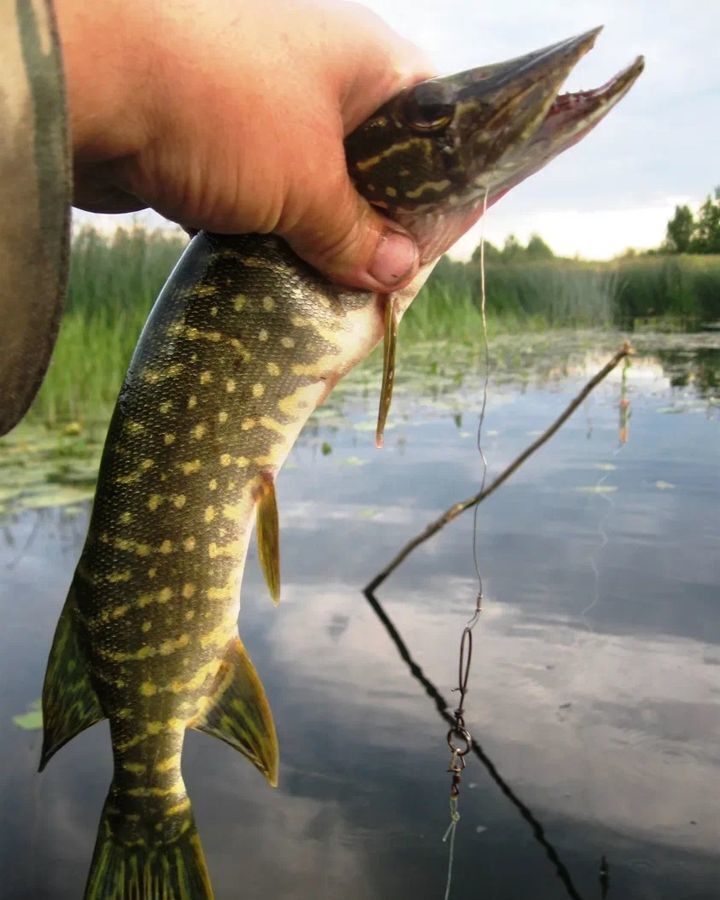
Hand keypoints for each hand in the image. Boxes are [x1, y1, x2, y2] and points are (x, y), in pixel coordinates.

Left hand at [55, 0, 431, 290]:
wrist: (90, 82)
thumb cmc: (225, 111)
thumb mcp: (309, 184)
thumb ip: (358, 234)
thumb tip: (398, 274)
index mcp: (365, 61)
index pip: (429, 123)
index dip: (438, 186)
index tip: (431, 244)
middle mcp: (319, 75)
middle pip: (369, 162)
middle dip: (372, 224)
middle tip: (381, 280)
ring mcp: (262, 107)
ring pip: (312, 185)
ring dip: (316, 236)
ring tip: (333, 290)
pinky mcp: (216, 141)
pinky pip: (262, 195)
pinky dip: (269, 234)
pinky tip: (278, 274)